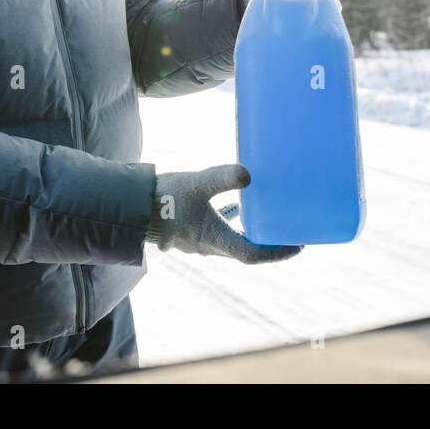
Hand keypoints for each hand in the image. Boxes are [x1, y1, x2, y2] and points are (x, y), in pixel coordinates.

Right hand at [146, 164, 303, 263]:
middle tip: (288, 231)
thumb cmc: (165, 198)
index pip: (254, 254)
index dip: (278, 252)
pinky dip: (231, 221)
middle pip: (246, 251)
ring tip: (267, 218)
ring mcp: (196, 240)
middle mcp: (208, 246)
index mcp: (216, 240)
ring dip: (250, 233)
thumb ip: (224, 178)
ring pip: (231, 241)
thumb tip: (248, 174)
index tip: (298, 245)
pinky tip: (236, 204)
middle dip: (268, 243)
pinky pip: (216, 230)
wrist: (131, 207)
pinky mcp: (187, 230)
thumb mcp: (198, 184)